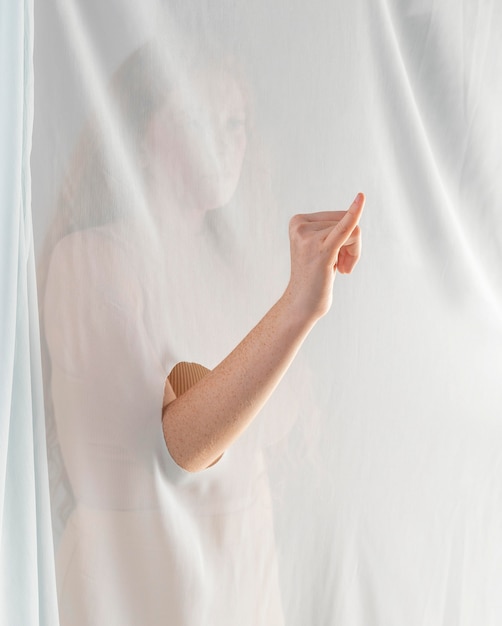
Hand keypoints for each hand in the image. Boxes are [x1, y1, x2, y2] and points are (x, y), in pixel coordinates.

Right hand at [285, 192, 363, 320]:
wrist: (302, 305)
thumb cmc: (316, 277)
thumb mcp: (321, 247)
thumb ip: (334, 227)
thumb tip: (359, 200)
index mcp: (298, 221)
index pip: (338, 216)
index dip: (346, 237)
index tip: (338, 257)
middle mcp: (301, 226)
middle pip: (346, 220)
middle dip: (352, 244)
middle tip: (342, 266)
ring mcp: (309, 238)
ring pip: (353, 231)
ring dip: (353, 253)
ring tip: (341, 269)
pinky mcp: (321, 251)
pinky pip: (345, 228)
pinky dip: (355, 213)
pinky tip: (361, 198)